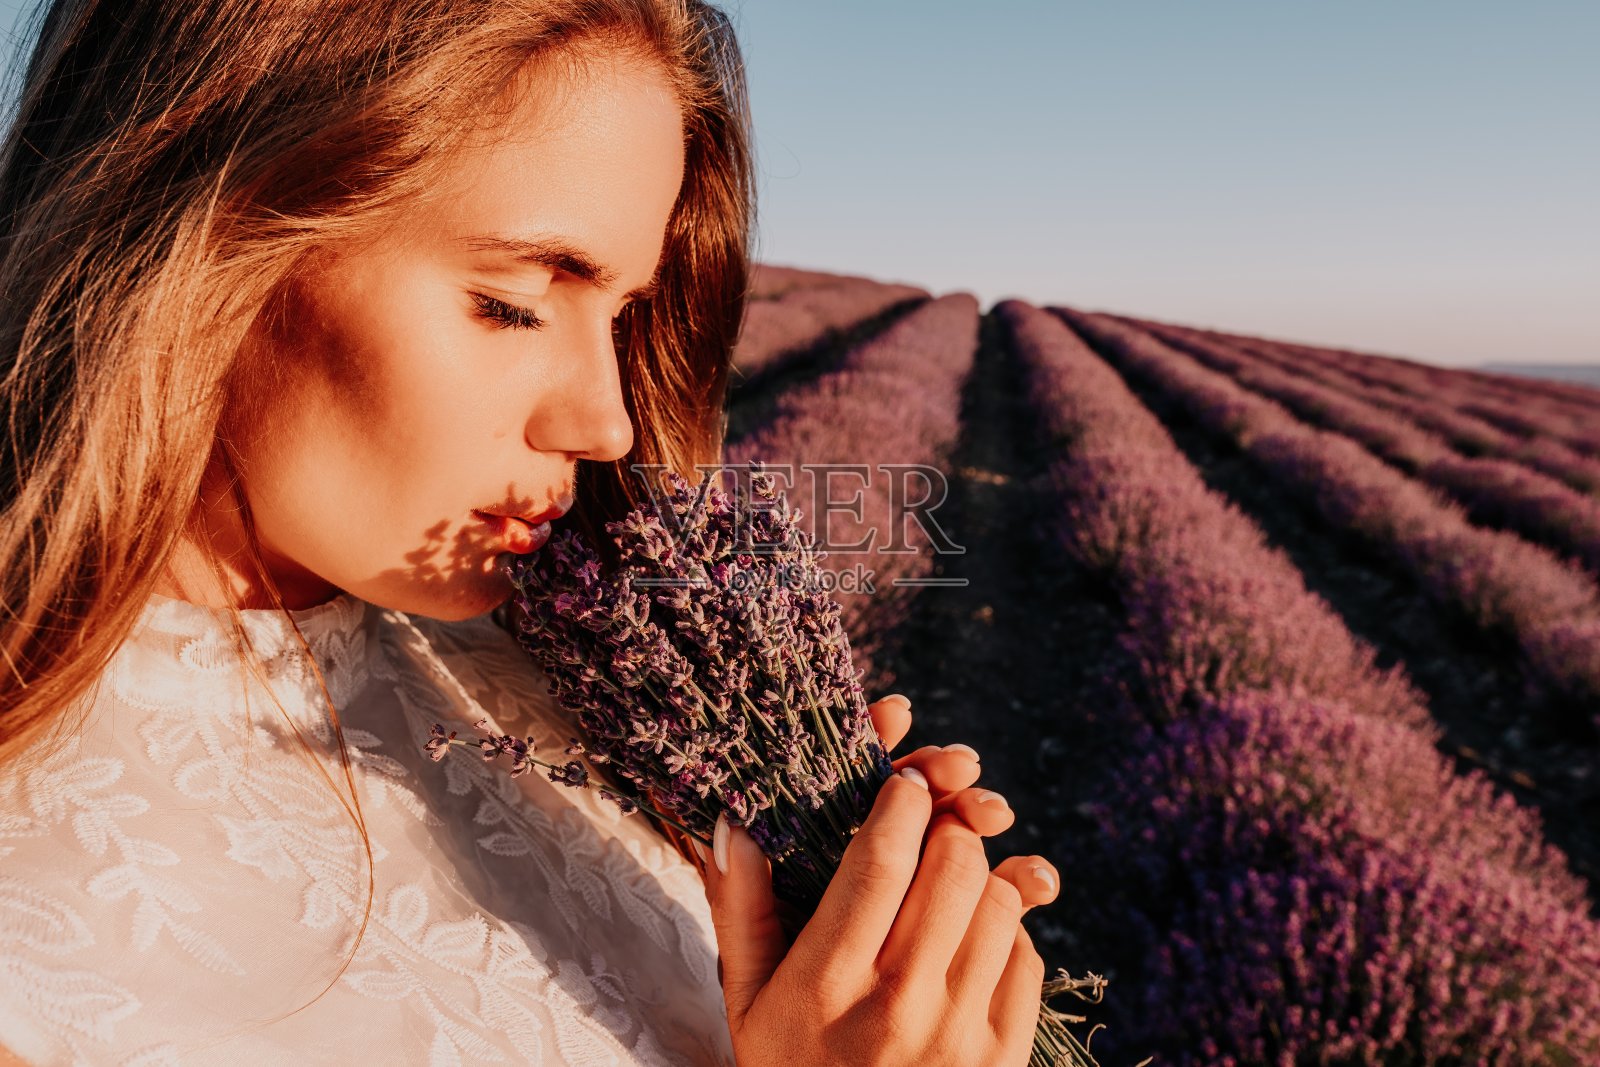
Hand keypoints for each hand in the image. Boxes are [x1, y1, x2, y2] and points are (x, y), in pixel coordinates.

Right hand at [700, 693, 1059, 1066]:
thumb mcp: (747, 1002)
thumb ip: (740, 909)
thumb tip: (735, 822)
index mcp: (826, 986)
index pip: (881, 859)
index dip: (902, 801)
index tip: (903, 784)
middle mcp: (899, 1007)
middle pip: (953, 865)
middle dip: (944, 831)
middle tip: (929, 832)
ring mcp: (960, 1036)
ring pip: (999, 902)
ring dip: (977, 878)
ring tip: (946, 889)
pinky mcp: (1004, 1059)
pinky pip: (1025, 956)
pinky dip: (1004, 934)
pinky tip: (967, 946)